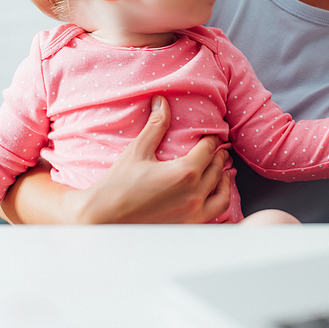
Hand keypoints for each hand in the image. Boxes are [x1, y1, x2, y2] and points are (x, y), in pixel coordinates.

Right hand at [69, 96, 230, 223]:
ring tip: (223, 171)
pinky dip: (221, 201)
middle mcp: (194, 194)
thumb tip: (161, 101)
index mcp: (184, 172)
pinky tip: (217, 195)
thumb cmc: (118, 184)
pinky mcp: (188, 226)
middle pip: (216, 169)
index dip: (211, 140)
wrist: (103, 218)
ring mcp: (193, 213)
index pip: (208, 150)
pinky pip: (216, 213)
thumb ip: (155, 125)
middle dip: (218, 156)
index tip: (211, 135)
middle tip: (218, 149)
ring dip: (224, 179)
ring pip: (221, 193)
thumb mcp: (138, 150)